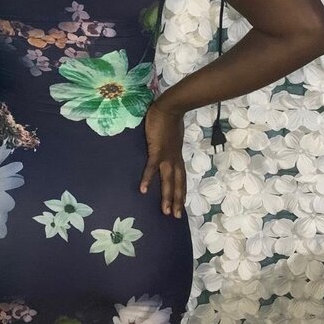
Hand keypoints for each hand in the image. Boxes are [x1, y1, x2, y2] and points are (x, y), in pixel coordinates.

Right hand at [139, 102, 186, 217]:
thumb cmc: (169, 118)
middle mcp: (173, 159)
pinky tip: (143, 190)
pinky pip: (151, 168)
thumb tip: (163, 145)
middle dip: (177, 201)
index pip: (180, 177)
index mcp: (176, 155)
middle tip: (175, 216)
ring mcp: (166, 156)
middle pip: (177, 183)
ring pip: (168, 181)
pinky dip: (148, 179)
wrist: (170, 107)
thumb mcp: (171, 135)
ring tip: (165, 211)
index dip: (181, 191)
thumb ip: (168, 143)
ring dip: (168, 197)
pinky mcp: (156, 151)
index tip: (181, 204)